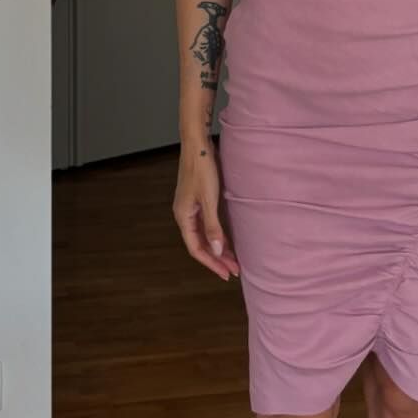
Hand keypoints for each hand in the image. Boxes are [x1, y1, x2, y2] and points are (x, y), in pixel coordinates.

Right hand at [173, 144, 239, 280]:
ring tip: (233, 259)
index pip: (196, 249)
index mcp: (183, 217)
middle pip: (200, 244)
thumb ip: (213, 226)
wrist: (197, 144)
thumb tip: (216, 251)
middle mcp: (184, 215)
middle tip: (234, 270)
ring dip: (218, 248)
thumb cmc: (202, 168)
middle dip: (217, 258)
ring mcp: (191, 208)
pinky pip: (207, 225)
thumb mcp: (209, 199)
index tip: (227, 273)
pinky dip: (217, 235)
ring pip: (204, 235)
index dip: (211, 263)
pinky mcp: (198, 200)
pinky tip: (227, 240)